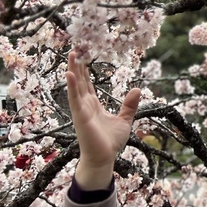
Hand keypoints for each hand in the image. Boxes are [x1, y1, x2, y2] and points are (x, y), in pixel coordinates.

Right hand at [65, 51, 140, 189]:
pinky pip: (74, 99)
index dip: (85, 70)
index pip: (87, 84)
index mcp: (93, 105)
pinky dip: (72, 86)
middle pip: (80, 81)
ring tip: (72, 55)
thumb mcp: (125, 120)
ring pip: (76, 86)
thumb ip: (129, 105)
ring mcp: (81, 110)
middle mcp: (85, 105)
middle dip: (78, 65)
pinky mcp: (80, 117)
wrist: (104, 158)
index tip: (83, 56)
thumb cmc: (111, 141)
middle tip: (75, 48)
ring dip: (73, 70)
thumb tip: (137, 88)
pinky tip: (69, 74)